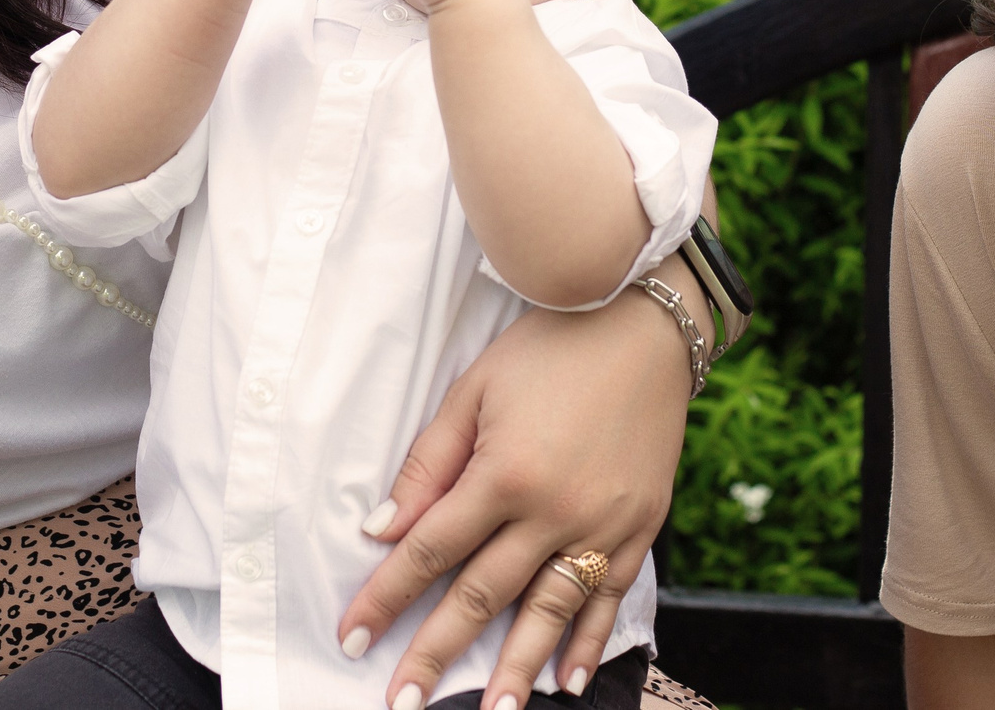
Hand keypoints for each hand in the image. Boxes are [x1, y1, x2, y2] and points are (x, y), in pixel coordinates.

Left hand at [338, 290, 692, 708]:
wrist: (643, 324)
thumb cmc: (548, 349)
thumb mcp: (474, 390)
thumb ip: (429, 464)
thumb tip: (384, 529)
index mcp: (503, 474)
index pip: (429, 551)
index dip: (386, 598)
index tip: (352, 638)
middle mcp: (553, 511)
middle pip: (482, 596)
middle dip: (437, 652)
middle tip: (403, 701)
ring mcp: (602, 524)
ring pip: (549, 612)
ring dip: (515, 668)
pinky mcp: (641, 527)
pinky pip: (610, 597)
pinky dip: (589, 643)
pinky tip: (566, 681)